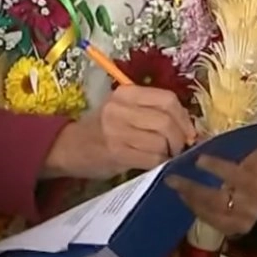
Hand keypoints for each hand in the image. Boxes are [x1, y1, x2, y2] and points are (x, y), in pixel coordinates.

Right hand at [43, 85, 195, 178]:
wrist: (68, 148)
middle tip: (179, 148)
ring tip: (165, 156)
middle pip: (166, 120)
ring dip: (169, 153)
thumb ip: (150, 112)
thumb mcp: (122, 110)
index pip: (167, 99)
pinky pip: (151, 158)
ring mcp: (117, 131)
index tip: (189, 131)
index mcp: (125, 92)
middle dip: (180, 138)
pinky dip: (159, 163)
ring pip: (161, 141)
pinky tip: (155, 164)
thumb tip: (189, 128)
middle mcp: (120, 108)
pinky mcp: (116, 152)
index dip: (184, 117)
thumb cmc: (100, 129)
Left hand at [164, 150, 256, 236]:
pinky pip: (214, 221)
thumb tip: (196, 140)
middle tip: (174, 178)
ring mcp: (249, 216)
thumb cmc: (245, 163)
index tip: (198, 159)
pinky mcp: (238, 228)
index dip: (218, 167)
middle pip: (224, 197)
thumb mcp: (240, 151)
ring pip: (216, 210)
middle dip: (196, 189)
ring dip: (192, 198)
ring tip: (175, 186)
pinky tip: (184, 197)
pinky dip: (197, 209)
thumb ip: (223, 146)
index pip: (239, 172)